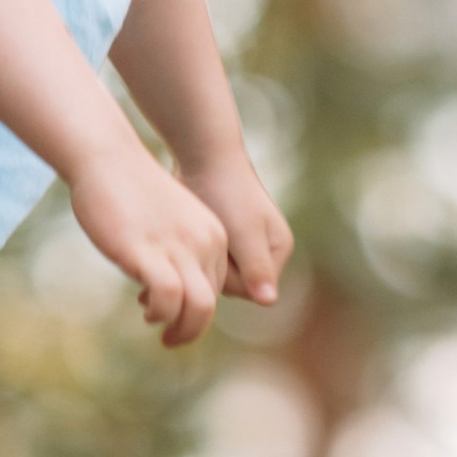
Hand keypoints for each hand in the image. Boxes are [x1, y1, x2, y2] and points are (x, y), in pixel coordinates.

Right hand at [67, 136, 230, 346]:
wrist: (107, 158)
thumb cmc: (130, 189)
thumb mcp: (169, 220)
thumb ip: (178, 247)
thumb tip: (170, 280)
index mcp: (213, 235)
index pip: (217, 287)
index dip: (195, 308)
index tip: (170, 311)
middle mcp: (204, 242)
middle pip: (211, 304)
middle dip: (193, 329)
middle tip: (171, 339)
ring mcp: (178, 247)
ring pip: (199, 307)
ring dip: (182, 331)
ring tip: (163, 334)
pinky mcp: (149, 252)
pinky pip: (170, 298)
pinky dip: (161, 314)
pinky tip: (147, 311)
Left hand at [180, 146, 292, 308]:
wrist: (204, 154)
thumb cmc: (225, 192)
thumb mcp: (243, 231)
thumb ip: (255, 267)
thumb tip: (269, 302)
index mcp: (278, 250)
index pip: (250, 289)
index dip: (226, 277)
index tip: (214, 250)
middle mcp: (265, 250)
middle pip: (232, 285)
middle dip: (211, 270)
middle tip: (198, 243)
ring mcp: (243, 244)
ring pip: (216, 273)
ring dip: (199, 263)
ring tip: (187, 242)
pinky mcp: (222, 236)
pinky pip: (206, 259)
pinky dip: (192, 255)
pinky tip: (178, 245)